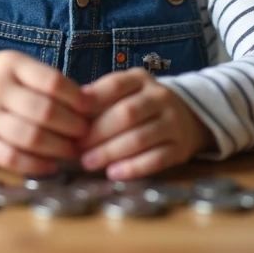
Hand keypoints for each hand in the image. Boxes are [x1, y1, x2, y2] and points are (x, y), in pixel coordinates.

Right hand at [0, 51, 90, 174]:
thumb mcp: (9, 65)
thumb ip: (41, 80)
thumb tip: (86, 101)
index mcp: (10, 64)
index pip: (53, 82)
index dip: (78, 99)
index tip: (91, 109)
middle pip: (46, 112)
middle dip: (73, 127)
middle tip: (87, 134)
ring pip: (31, 137)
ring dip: (59, 148)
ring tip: (73, 151)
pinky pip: (11, 157)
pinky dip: (35, 165)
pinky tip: (50, 166)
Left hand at [77, 68, 213, 180]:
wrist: (187, 117)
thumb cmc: (141, 106)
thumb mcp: (123, 93)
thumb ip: (99, 100)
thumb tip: (66, 112)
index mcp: (141, 79)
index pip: (115, 85)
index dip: (92, 101)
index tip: (70, 116)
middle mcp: (160, 97)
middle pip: (127, 114)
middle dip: (98, 133)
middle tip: (76, 148)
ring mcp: (173, 122)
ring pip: (140, 138)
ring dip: (110, 152)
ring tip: (88, 163)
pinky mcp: (180, 147)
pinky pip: (156, 159)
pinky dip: (133, 167)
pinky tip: (113, 173)